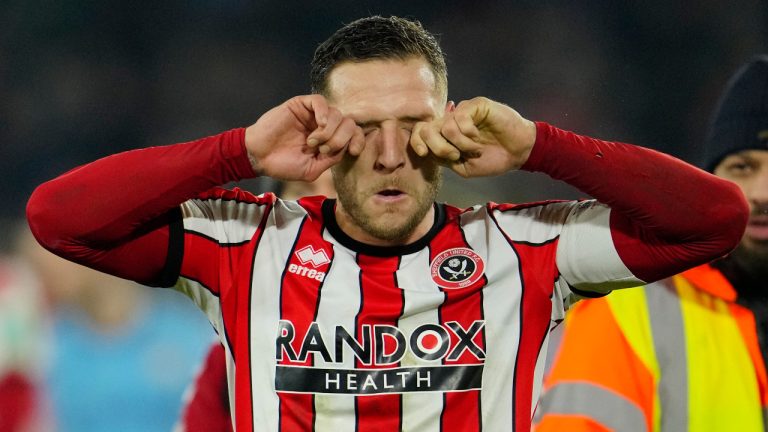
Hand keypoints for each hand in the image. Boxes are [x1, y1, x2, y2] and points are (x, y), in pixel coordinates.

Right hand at [244, 95, 363, 180]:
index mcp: (329, 140)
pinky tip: (319, 125)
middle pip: (349, 123)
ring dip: (329, 130)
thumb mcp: (312, 170)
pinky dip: (324, 112)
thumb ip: (331, 160)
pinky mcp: (300, 105)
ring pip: (336, 113)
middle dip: (341, 138)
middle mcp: (324, 126)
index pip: (354, 134)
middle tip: (323, 150)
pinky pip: (320, 101)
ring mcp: (313, 114)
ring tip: (312, 142)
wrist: (259, 157)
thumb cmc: (283, 165)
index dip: (358, 141)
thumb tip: (346, 148)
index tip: (353, 151)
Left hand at [410, 97, 536, 177]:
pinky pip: (460, 117)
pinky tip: (478, 136)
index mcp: (444, 136)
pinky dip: (468, 133)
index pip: (419, 132)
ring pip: (445, 127)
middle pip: (427, 129)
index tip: (424, 153)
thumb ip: (443, 159)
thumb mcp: (462, 167)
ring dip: (461, 144)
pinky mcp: (476, 105)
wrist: (517, 153)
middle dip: (439, 148)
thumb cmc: (492, 160)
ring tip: (475, 149)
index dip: (416, 142)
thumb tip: (427, 151)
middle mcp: (450, 121)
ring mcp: (462, 112)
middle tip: (456, 156)